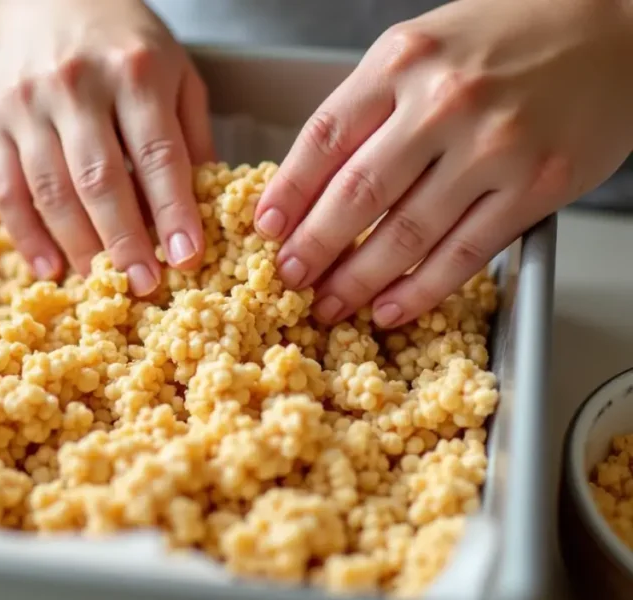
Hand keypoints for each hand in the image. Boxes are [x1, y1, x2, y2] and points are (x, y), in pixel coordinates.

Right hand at [0, 0, 213, 295]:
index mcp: (134, 72)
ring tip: (102, 285)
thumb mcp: (176, 72)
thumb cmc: (125, 42)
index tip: (186, 258)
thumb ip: (190, 135)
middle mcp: (76, 85)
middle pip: (100, 179)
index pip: (158, 154)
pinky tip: (49, 268)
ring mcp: (28, 104)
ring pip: (50, 191)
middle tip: (144, 286)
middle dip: (124, 241)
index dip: (173, 211)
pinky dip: (26, 236)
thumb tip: (205, 207)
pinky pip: (6, 189)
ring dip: (78, 246)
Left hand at [255, 0, 632, 326]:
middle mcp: (444, 103)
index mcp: (402, 62)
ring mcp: (493, 147)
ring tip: (330, 304)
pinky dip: (421, 290)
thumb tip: (311, 184)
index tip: (265, 229)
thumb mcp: (422, 48)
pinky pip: (464, 254)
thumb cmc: (508, 37)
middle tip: (289, 278)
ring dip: (358, 280)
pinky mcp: (535, 186)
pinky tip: (391, 308)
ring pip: (406, 234)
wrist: (611, 27)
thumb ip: (371, 107)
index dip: (287, 192)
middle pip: (356, 194)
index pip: (323, 137)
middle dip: (313, 247)